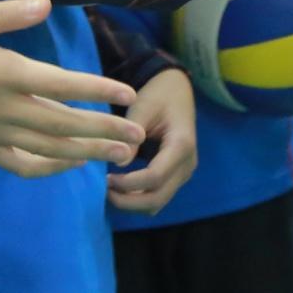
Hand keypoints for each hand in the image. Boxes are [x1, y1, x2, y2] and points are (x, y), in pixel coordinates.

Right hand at [0, 0, 143, 175]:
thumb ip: (7, 14)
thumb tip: (47, 4)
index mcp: (2, 73)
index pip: (62, 85)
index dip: (99, 90)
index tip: (129, 95)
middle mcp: (2, 108)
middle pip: (64, 124)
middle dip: (105, 131)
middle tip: (139, 137)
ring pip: (49, 150)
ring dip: (88, 154)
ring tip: (120, 156)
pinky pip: (22, 165)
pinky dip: (50, 168)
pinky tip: (71, 163)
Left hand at [106, 67, 197, 215]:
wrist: (176, 89)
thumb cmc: (157, 95)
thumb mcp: (141, 108)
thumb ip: (130, 136)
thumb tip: (118, 166)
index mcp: (181, 144)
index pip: (155, 176)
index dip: (128, 183)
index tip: (106, 177)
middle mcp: (187, 163)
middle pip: (158, 198)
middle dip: (128, 201)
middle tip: (104, 190)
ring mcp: (184, 172)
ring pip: (158, 203)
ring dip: (133, 203)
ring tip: (110, 189)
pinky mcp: (177, 175)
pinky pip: (158, 197)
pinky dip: (139, 199)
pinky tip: (121, 187)